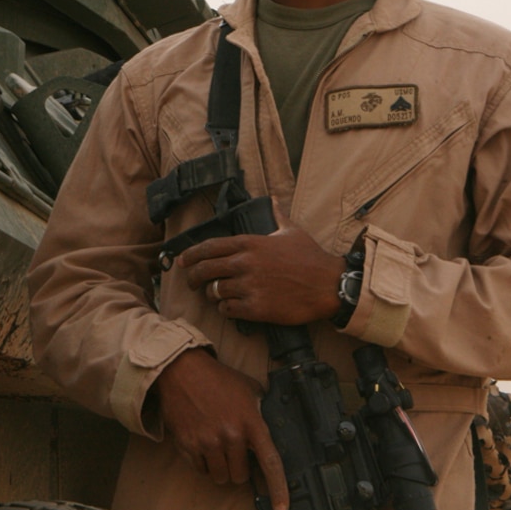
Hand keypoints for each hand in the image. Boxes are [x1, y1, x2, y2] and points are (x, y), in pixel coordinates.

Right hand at [155, 348, 288, 509]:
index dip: (278, 488)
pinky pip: (200, 470)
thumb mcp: (249, 388)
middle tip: (232, 449)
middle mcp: (230, 435)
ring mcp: (207, 442)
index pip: (269, 462)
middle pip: (240, 475)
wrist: (183, 370)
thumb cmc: (217, 378)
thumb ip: (261, 410)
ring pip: (220, 476)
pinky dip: (202, 462)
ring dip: (220, 467)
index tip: (281, 508)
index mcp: (250, 421)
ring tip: (217, 445)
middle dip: (238, 466)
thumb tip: (270, 427)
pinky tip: (202, 442)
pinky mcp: (188, 445)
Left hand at [177, 204, 343, 324]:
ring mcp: (249, 286)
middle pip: (204, 269)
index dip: (190, 255)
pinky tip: (230, 308)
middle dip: (192, 277)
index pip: (209, 247)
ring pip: (214, 291)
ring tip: (215, 296)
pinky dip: (225, 310)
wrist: (329, 285)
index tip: (181, 260)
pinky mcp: (256, 308)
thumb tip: (273, 199)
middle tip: (190, 283)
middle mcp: (245, 263)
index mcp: (249, 243)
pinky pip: (228, 310)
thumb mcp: (291, 231)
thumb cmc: (311, 257)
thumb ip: (277, 215)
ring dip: (211, 295)